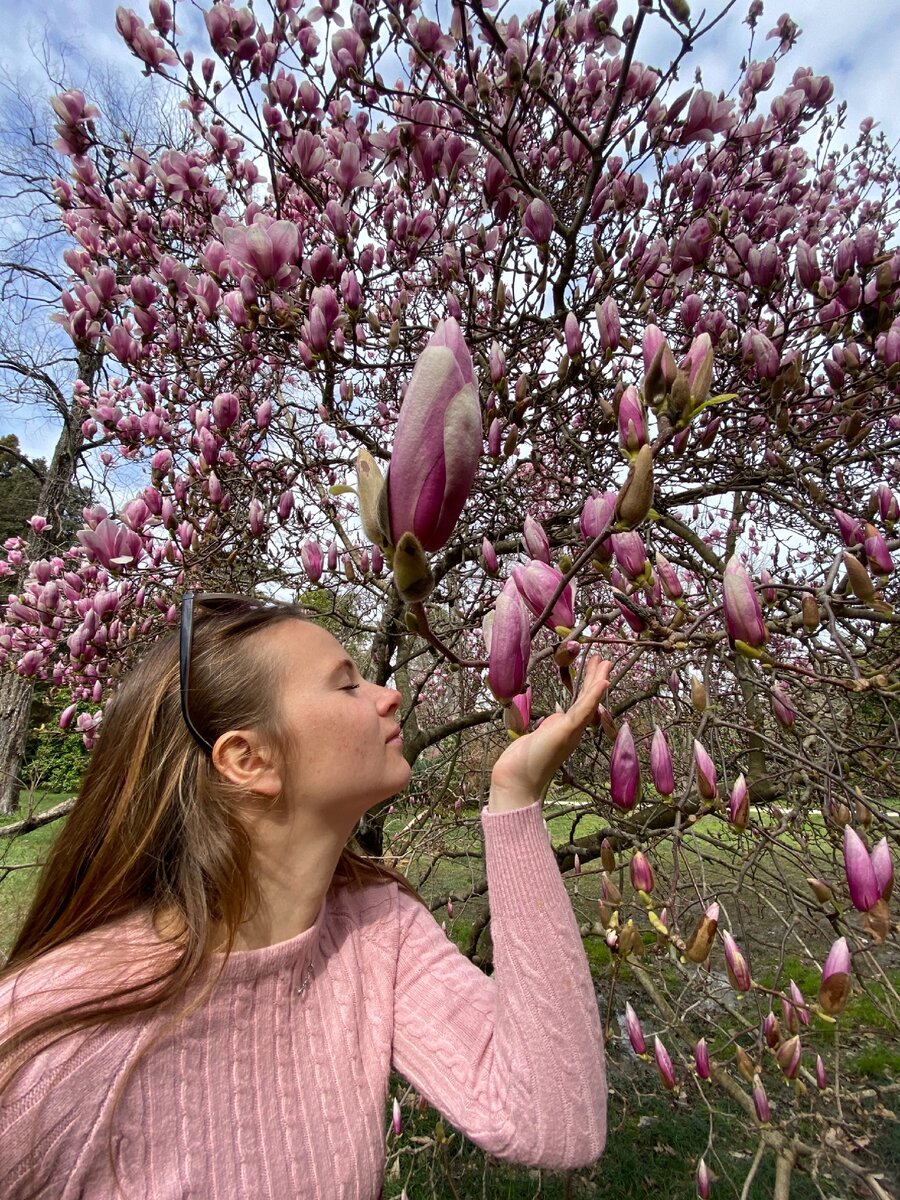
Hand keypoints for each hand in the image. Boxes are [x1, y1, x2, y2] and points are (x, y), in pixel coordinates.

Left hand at [488, 657, 611, 811]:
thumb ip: (550, 725)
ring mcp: (572, 731)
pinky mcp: (566, 731)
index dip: (589, 684)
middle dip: (595, 678)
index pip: (581, 702)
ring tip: (604, 662)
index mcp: (567, 729)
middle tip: (603, 659)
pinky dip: (593, 696)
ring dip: (597, 680)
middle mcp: (574, 730)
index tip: (593, 667)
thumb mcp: (539, 735)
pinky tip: (602, 682)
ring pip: (588, 701)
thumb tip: (556, 716)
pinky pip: (583, 710)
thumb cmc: (524, 760)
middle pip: (588, 699)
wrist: (517, 779)